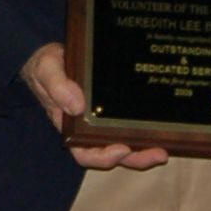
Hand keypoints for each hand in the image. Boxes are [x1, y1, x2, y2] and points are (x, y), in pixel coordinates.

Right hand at [19, 40, 168, 170]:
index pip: (84, 153)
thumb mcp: (47, 71)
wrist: (53, 53)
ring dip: (144, 149)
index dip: (103, 157)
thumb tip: (77, 106)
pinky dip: (144, 130)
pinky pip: (129, 125)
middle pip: (112, 153)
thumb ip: (58, 87)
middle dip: (136, 157)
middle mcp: (87, 129)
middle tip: (159, 154)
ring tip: (164, 148)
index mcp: (69, 126)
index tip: (122, 149)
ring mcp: (102, 121)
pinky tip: (161, 127)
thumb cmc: (45, 65)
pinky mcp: (115, 110)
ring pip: (125, 143)